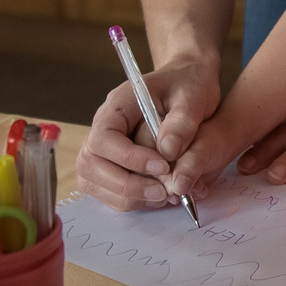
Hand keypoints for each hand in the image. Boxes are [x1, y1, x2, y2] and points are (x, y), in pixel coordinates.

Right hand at [75, 58, 219, 210]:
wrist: (188, 85)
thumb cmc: (188, 85)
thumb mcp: (193, 95)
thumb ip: (182, 121)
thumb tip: (167, 152)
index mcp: (117, 105)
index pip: (104, 138)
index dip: (128, 158)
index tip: (163, 166)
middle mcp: (102, 128)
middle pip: (91, 164)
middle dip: (126, 184)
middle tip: (164, 191)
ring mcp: (102, 149)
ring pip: (94, 182)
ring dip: (127, 197)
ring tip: (165, 196)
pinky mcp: (110, 166)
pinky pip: (107, 191)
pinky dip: (131, 201)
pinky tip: (159, 197)